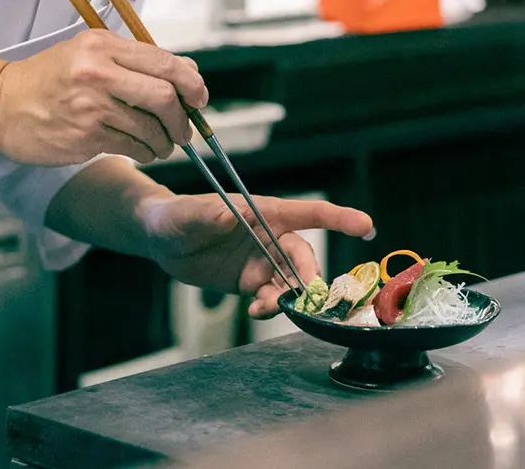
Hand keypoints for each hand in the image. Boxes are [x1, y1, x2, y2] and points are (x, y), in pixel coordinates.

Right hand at [0, 29, 207, 165]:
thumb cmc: (47, 78)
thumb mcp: (88, 52)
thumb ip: (136, 60)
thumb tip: (188, 72)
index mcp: (102, 46)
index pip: (164, 62)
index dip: (192, 83)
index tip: (199, 98)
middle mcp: (97, 73)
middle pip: (164, 96)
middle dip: (183, 118)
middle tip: (184, 130)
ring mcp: (90, 108)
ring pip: (150, 128)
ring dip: (165, 141)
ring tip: (163, 145)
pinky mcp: (84, 137)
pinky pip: (131, 147)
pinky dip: (145, 152)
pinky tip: (143, 151)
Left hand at [138, 192, 374, 318]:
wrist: (159, 238)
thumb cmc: (174, 215)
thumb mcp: (187, 215)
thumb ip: (207, 216)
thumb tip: (229, 216)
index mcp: (263, 211)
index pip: (308, 213)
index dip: (339, 218)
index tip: (365, 225)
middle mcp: (269, 235)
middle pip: (303, 257)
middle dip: (310, 276)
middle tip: (304, 295)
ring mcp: (262, 260)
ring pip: (291, 282)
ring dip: (288, 298)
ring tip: (265, 308)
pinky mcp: (250, 281)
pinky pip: (271, 297)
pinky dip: (270, 307)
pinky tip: (257, 312)